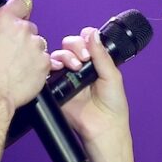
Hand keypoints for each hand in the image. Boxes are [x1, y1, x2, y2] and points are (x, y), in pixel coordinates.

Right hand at [0, 0, 50, 117]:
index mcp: (3, 19)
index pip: (21, 2)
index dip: (21, 10)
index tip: (20, 16)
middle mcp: (22, 28)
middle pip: (30, 28)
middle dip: (24, 39)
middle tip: (13, 54)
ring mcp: (36, 45)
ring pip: (38, 45)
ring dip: (31, 54)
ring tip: (17, 68)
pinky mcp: (45, 62)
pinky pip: (44, 61)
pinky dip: (37, 68)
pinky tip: (24, 76)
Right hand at [50, 27, 129, 146]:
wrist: (103, 128)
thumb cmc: (113, 106)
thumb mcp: (112, 76)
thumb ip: (102, 55)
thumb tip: (93, 33)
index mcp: (95, 62)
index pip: (86, 41)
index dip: (86, 38)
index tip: (90, 47)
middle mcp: (80, 67)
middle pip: (70, 44)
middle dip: (75, 46)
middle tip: (84, 58)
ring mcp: (68, 77)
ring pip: (59, 55)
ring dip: (66, 55)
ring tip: (75, 66)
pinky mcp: (57, 87)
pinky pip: (48, 71)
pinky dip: (52, 65)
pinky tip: (60, 68)